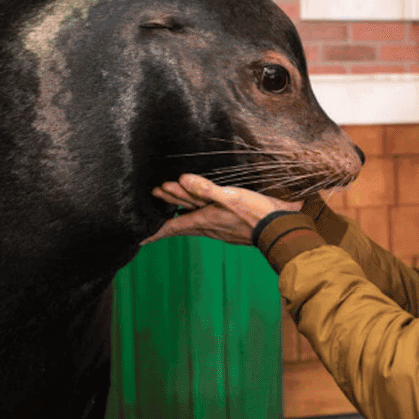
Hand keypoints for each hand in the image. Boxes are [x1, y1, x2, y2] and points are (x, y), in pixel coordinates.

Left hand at [142, 174, 301, 245]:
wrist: (280, 230)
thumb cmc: (257, 214)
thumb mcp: (231, 197)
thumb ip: (206, 188)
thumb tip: (182, 179)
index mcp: (204, 219)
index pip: (172, 226)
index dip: (154, 231)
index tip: (138, 239)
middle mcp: (209, 226)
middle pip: (180, 221)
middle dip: (164, 214)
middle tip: (150, 206)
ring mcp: (219, 229)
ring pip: (193, 221)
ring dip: (179, 214)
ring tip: (169, 208)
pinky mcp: (230, 228)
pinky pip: (205, 222)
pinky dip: (195, 217)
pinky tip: (200, 215)